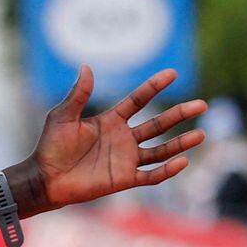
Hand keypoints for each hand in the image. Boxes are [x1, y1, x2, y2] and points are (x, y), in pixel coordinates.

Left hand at [29, 67, 206, 209]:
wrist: (44, 179)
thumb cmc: (50, 147)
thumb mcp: (63, 117)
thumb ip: (78, 95)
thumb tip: (86, 67)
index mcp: (110, 121)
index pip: (139, 100)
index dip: (154, 87)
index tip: (172, 73)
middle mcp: (122, 138)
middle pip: (158, 124)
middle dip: (179, 114)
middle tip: (202, 105)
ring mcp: (125, 159)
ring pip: (160, 150)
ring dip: (180, 143)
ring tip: (202, 134)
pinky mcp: (123, 179)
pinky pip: (150, 175)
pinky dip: (166, 170)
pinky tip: (182, 162)